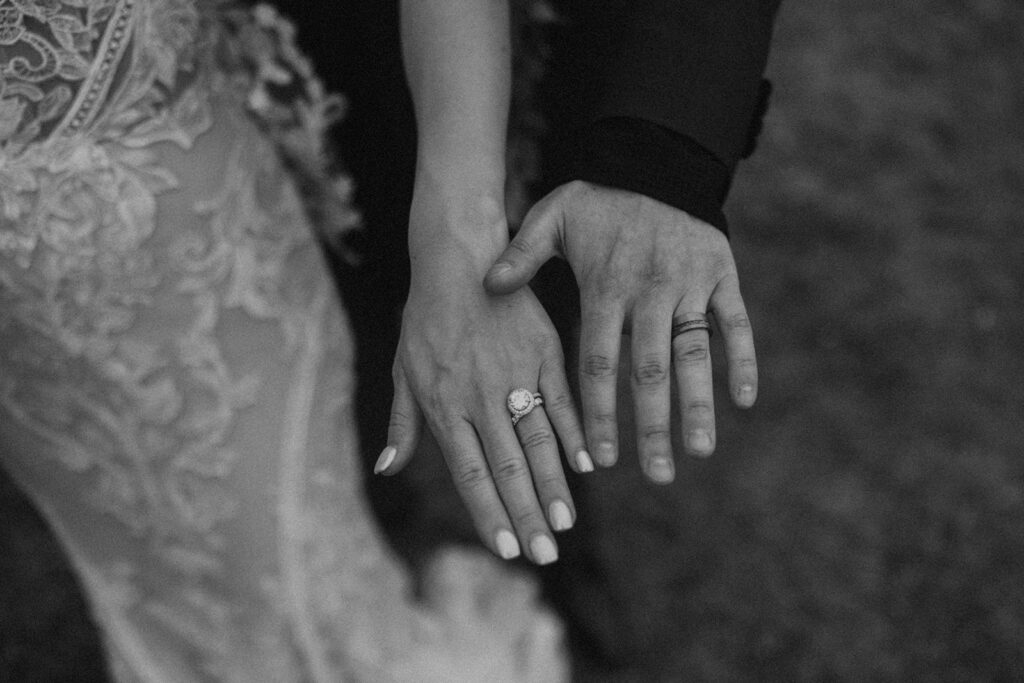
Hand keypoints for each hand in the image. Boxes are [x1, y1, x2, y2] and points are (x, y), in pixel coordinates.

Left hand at [377, 189, 587, 564]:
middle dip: (527, 516)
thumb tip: (389, 469)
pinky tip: (587, 465)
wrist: (459, 257)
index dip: (489, 514)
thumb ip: (401, 422)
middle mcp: (480, 397)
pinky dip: (575, 433)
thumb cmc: (425, 317)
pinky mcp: (543, 352)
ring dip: (553, 485)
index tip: (506, 549)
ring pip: (538, 441)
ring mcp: (514, 374)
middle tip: (544, 556)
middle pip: (507, 468)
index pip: (470, 474)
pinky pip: (562, 400)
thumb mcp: (403, 368)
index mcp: (445, 405)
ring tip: (566, 523)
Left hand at [484, 181, 757, 483]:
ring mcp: (689, 284)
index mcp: (606, 287)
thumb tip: (487, 286)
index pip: (599, 361)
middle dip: (653, 425)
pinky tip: (743, 400)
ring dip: (698, 404)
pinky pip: (736, 323)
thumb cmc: (597, 202)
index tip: (602, 457)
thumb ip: (522, 253)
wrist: (655, 164)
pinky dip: (742, 358)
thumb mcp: (552, 217)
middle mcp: (649, 291)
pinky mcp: (722, 275)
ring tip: (699, 452)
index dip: (601, 411)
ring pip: (694, 353)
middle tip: (656, 476)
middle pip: (649, 369)